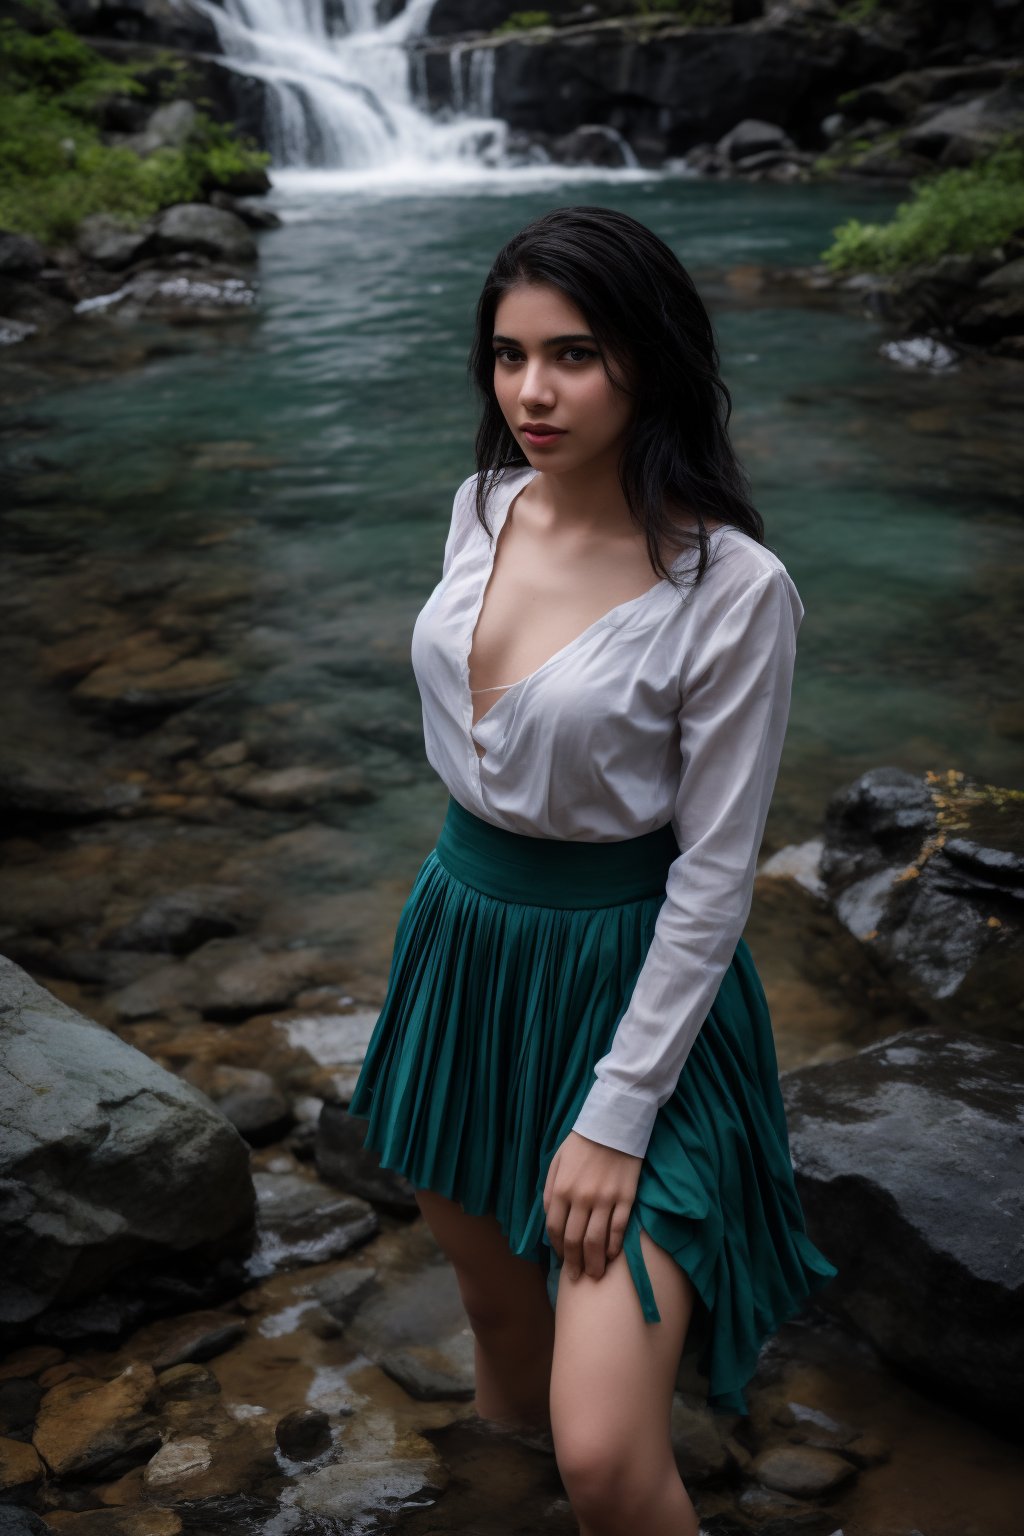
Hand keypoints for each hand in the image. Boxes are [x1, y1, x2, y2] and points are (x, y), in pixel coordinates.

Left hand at [542, 1130, 641, 1282]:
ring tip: (595, 1275)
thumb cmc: (581, 1143)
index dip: (558, 1249)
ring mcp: (605, 1199)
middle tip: (578, 1277)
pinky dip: (614, 1246)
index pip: (554, 1229)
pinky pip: (618, 1230)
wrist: (613, 1124)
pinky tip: (611, 1255)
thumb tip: (550, 1219)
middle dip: (575, 1264)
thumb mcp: (556, 1162)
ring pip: (597, 1241)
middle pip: (575, 1241)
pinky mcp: (626, 1198)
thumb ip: (550, 1191)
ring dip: (594, 1263)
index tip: (562, 1259)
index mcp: (561, 1189)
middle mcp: (581, 1198)